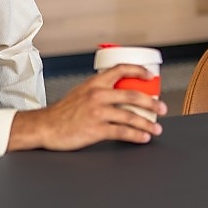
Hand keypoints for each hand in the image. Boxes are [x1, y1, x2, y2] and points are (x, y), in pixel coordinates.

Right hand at [8, 64, 166, 150]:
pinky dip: (135, 135)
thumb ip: (99, 89)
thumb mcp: (81, 92)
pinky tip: (143, 138)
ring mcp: (97, 112)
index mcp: (95, 83)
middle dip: (152, 103)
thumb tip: (119, 91)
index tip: (150, 76)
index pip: (121, 69)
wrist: (44, 126)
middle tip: (162, 108)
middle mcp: (98, 95)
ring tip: (156, 128)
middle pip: (132, 95)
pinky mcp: (95, 129)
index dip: (138, 70)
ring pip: (130, 116)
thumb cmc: (62, 112)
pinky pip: (121, 132)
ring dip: (147, 123)